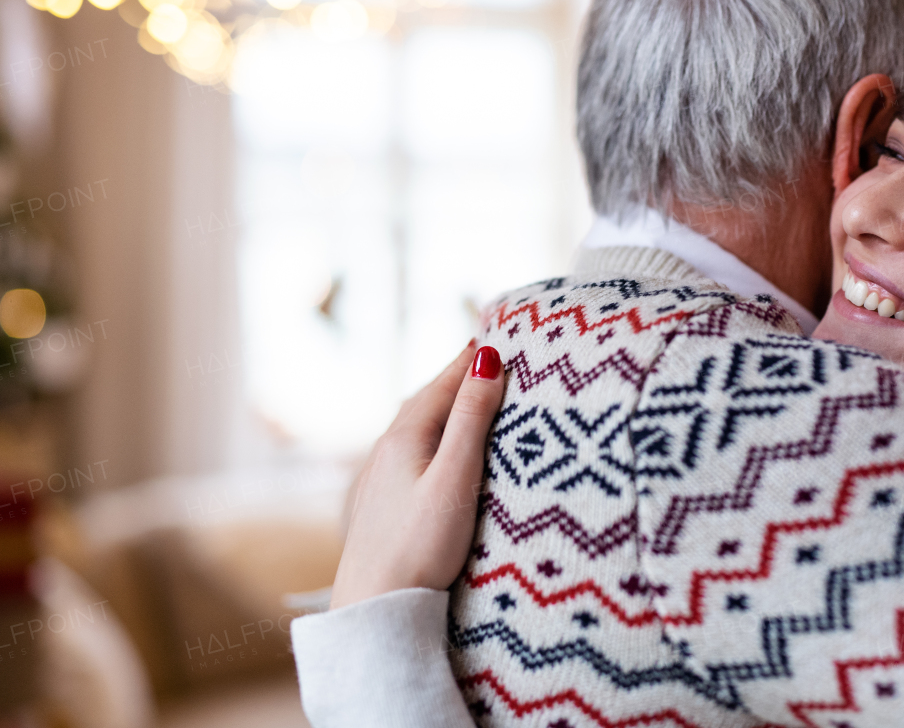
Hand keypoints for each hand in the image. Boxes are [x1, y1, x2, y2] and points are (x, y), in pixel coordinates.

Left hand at [329, 341, 504, 608]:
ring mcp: (380, 478)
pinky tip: (437, 449)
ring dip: (445, 406)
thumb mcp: (455, 476)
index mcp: (405, 436)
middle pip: (428, 400)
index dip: (471, 358)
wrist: (374, 607)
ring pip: (417, 426)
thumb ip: (472, 419)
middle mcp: (387, 450)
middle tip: (486, 354)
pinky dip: (434, 435)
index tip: (494, 332)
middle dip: (458, 376)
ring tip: (467, 394)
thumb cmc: (420, 545)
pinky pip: (412, 452)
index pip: (444, 382)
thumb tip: (486, 357)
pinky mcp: (383, 505)